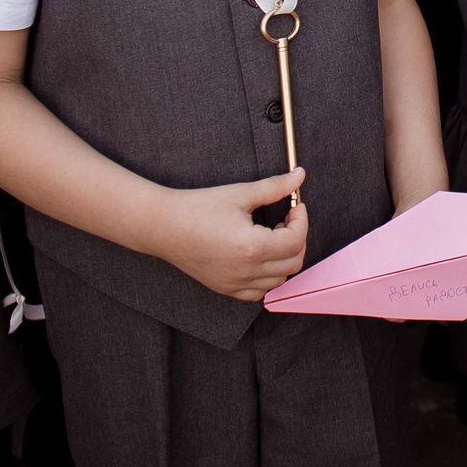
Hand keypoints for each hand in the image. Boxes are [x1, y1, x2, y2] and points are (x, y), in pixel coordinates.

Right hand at [154, 167, 310, 299]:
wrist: (164, 226)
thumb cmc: (199, 208)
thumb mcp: (240, 194)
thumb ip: (274, 187)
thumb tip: (299, 175)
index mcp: (252, 248)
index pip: (296, 241)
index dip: (301, 220)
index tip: (295, 205)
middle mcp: (246, 272)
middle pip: (293, 263)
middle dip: (297, 238)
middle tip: (286, 219)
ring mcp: (235, 284)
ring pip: (279, 280)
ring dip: (284, 258)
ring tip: (271, 235)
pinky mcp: (225, 289)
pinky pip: (258, 291)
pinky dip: (267, 276)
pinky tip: (259, 255)